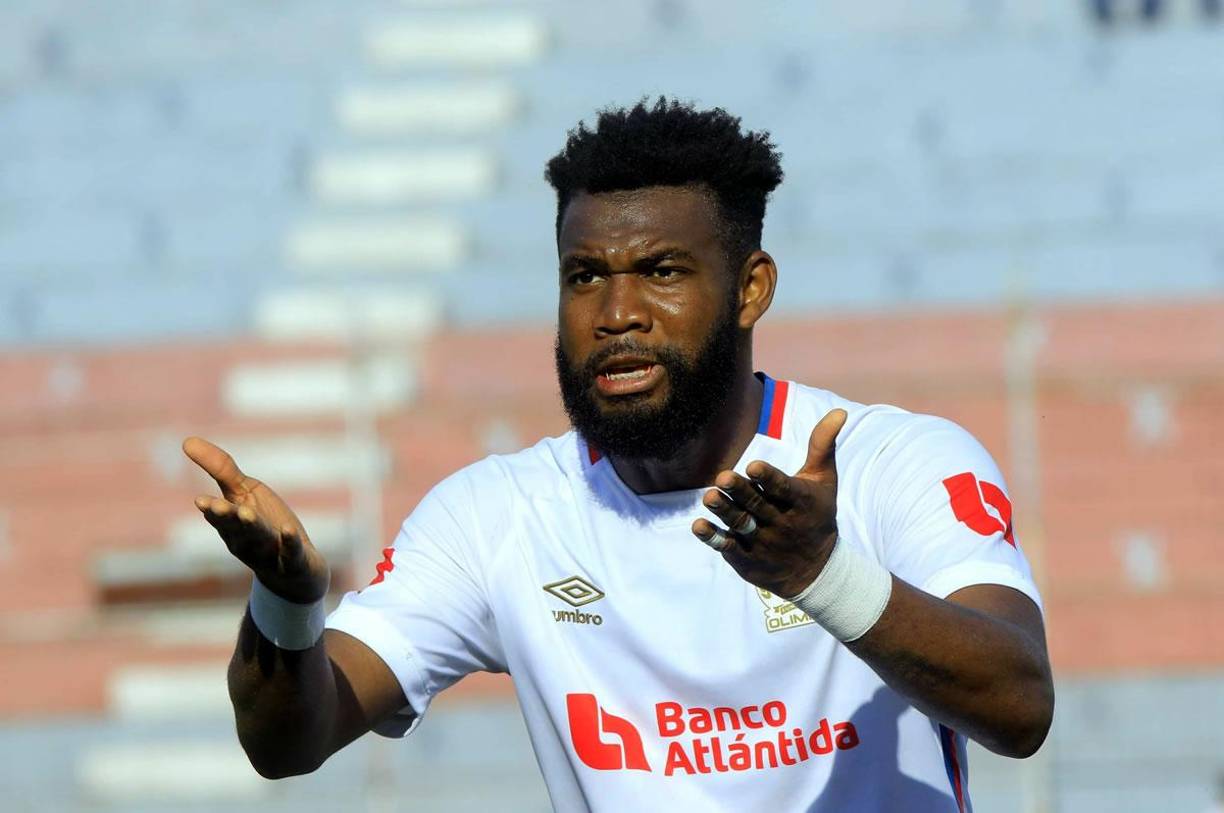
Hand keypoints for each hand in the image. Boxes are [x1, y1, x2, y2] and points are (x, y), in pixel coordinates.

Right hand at [183, 436, 329, 603]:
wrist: (293, 571)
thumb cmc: (262, 525)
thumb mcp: (243, 494)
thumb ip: (220, 469)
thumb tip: (186, 441)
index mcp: (232, 524)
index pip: (219, 516)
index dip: (212, 509)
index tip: (201, 500)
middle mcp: (247, 539)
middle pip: (235, 527)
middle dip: (225, 517)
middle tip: (215, 507)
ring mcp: (270, 551)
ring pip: (259, 538)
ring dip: (251, 526)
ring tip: (247, 514)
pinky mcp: (294, 559)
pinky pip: (292, 551)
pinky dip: (289, 541)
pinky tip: (289, 530)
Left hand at [691, 409, 846, 598]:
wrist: (815, 571)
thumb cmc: (816, 514)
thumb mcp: (824, 481)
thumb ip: (822, 446)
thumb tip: (838, 411)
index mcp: (800, 502)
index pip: (783, 488)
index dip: (769, 479)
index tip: (753, 466)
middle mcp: (781, 522)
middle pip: (757, 505)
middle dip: (740, 492)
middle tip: (723, 478)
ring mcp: (762, 541)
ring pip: (740, 524)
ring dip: (724, 512)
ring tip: (709, 497)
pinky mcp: (746, 557)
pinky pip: (727, 546)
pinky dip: (713, 537)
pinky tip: (698, 526)